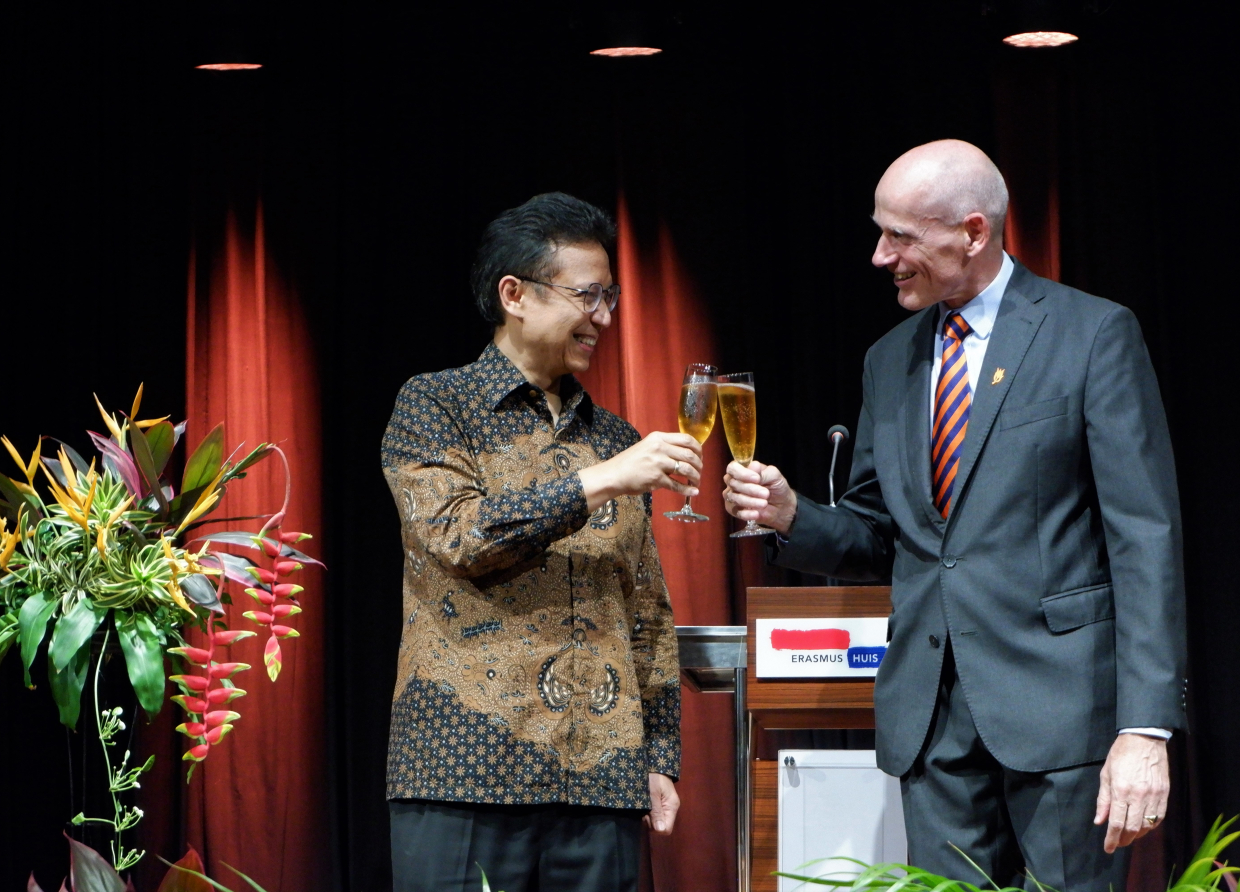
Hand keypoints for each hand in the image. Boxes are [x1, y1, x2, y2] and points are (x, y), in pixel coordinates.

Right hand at [579, 432, 702, 510]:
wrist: (614, 474)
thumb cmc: (630, 462)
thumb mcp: (648, 447)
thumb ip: (665, 447)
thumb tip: (686, 455)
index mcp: (659, 437)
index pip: (687, 439)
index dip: (698, 449)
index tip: (700, 457)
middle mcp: (659, 448)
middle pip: (690, 454)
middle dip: (699, 465)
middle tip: (699, 472)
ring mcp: (658, 463)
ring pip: (686, 469)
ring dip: (695, 477)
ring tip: (696, 482)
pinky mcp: (656, 478)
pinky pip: (677, 485)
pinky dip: (687, 490)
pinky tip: (693, 492)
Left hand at [644, 772, 679, 835]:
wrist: (654, 763)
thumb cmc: (653, 776)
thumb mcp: (652, 793)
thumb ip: (656, 811)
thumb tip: (660, 830)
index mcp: (672, 807)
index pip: (666, 829)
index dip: (656, 827)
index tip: (647, 817)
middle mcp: (670, 809)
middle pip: (660, 826)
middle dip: (650, 822)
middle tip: (643, 809)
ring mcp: (665, 806)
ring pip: (656, 821)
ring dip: (647, 817)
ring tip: (642, 805)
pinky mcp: (660, 803)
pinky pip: (654, 814)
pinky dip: (647, 812)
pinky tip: (643, 805)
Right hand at [723, 460, 797, 532]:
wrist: (781, 506)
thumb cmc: (776, 487)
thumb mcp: (774, 476)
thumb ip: (763, 472)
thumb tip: (753, 466)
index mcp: (743, 469)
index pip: (733, 468)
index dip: (742, 473)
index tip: (757, 479)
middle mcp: (734, 481)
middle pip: (733, 483)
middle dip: (750, 489)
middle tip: (766, 493)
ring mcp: (733, 495)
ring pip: (734, 497)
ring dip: (750, 501)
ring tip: (764, 503)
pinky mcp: (734, 510)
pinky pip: (735, 511)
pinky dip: (746, 513)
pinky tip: (756, 513)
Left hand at [1094, 734, 1169, 852]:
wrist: (1144, 739)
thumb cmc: (1120, 754)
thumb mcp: (1106, 774)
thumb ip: (1103, 799)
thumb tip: (1099, 821)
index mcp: (1121, 790)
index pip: (1116, 823)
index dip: (1111, 839)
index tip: (1108, 848)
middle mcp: (1138, 795)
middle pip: (1132, 828)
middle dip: (1123, 840)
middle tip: (1117, 844)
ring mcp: (1154, 795)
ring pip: (1147, 825)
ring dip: (1137, 835)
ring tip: (1128, 837)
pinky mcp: (1165, 794)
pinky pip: (1159, 817)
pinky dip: (1151, 826)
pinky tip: (1143, 827)